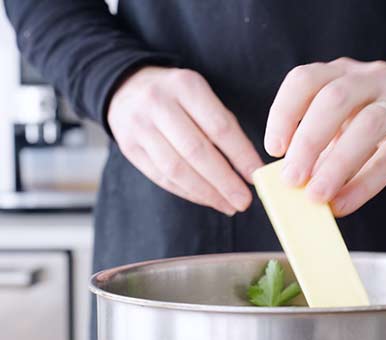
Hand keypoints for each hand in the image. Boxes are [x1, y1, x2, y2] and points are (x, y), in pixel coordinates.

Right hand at [108, 67, 262, 214]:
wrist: (127, 88)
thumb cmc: (178, 96)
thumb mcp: (201, 94)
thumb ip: (223, 125)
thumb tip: (249, 167)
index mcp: (186, 86)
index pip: (219, 126)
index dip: (241, 155)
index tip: (257, 175)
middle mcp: (159, 104)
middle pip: (197, 151)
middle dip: (224, 181)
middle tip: (244, 201)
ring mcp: (140, 126)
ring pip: (177, 169)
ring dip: (206, 193)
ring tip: (229, 205)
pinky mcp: (129, 148)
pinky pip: (162, 177)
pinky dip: (188, 192)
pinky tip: (207, 199)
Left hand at [264, 58, 385, 216]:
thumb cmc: (373, 135)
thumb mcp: (340, 130)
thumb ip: (315, 148)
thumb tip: (288, 181)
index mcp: (341, 74)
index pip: (305, 79)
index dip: (284, 113)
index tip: (274, 149)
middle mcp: (371, 78)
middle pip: (335, 98)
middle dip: (308, 140)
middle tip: (292, 179)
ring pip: (368, 124)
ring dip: (337, 164)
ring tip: (316, 195)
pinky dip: (363, 184)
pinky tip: (343, 204)